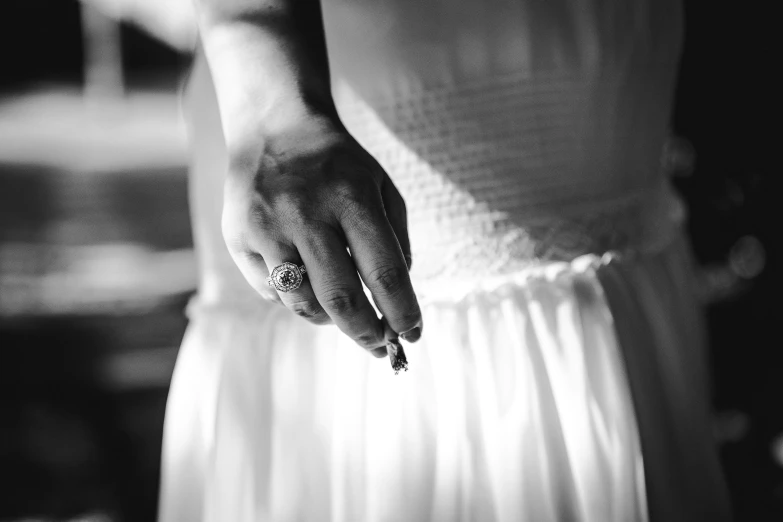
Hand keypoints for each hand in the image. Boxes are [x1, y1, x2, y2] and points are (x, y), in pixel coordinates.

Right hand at [221, 120, 421, 354]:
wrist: (273, 127)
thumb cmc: (337, 165)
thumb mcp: (379, 185)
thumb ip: (395, 239)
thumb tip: (395, 299)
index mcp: (350, 196)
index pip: (384, 271)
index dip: (402, 312)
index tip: (413, 335)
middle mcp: (305, 212)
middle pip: (341, 298)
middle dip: (367, 333)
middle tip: (381, 346)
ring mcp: (266, 227)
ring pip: (302, 304)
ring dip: (330, 320)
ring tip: (344, 312)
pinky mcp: (238, 237)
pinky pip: (272, 292)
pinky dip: (297, 298)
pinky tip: (307, 280)